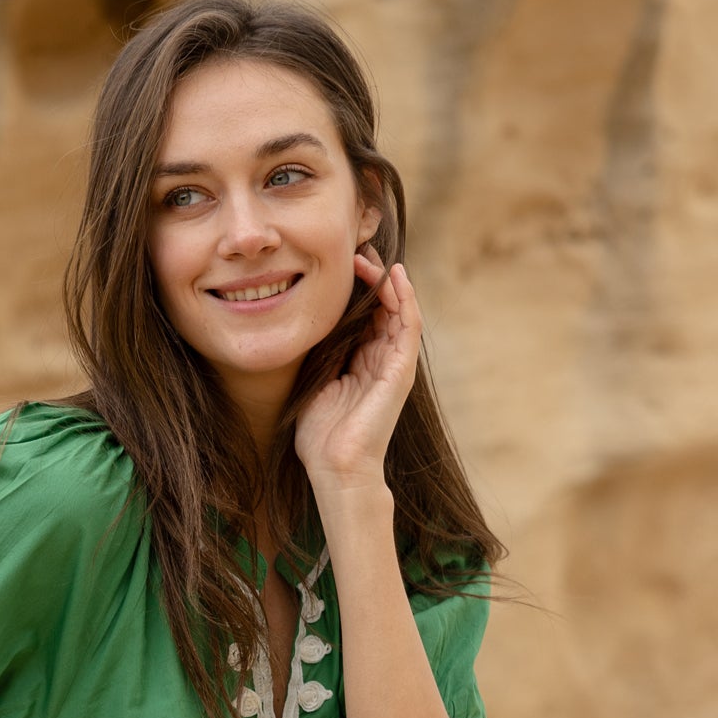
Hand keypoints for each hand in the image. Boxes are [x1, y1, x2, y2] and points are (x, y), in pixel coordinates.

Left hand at [293, 246, 419, 495]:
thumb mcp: (314, 380)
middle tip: (354, 250)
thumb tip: (309, 320)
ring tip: (370, 257)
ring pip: (398, 311)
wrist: (335, 467)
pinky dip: (405, 298)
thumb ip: (320, 351)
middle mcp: (380, 360)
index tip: (337, 263)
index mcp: (360, 362)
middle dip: (370, 277)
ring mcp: (394, 365)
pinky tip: (395, 275)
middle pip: (382, 308)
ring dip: (386, 281)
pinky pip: (409, 325)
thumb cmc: (320, 435)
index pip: (363, 316)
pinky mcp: (401, 371)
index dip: (354, 288)